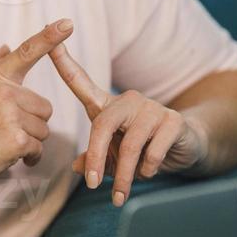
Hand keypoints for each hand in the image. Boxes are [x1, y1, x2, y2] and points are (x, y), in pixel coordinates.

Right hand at [0, 19, 75, 195]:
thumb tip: (5, 47)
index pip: (26, 52)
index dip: (49, 37)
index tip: (67, 23)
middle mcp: (4, 92)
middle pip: (44, 107)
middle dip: (31, 123)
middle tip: (5, 131)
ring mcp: (10, 115)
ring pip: (43, 129)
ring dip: (30, 141)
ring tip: (3, 143)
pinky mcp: (16, 139)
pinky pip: (38, 148)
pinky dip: (29, 157)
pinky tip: (10, 157)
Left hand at [50, 39, 208, 205]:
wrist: (185, 148)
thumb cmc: (141, 150)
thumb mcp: (112, 156)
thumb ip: (93, 159)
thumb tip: (76, 167)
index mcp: (107, 105)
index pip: (80, 81)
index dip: (64, 62)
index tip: (51, 42)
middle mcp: (128, 101)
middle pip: (102, 125)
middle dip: (95, 158)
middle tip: (92, 184)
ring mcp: (152, 108)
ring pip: (129, 146)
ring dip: (123, 174)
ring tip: (120, 193)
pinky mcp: (173, 120)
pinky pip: (153, 151)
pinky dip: (146, 170)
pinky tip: (148, 173)